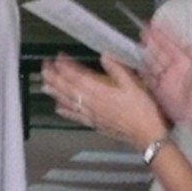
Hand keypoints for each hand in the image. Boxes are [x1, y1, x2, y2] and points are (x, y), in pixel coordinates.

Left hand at [41, 53, 167, 149]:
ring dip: (55, 92)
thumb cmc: (142, 109)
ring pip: (69, 101)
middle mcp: (92, 102)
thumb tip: (104, 55)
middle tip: (44, 67)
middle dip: (54, 77)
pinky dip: (65, 112)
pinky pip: (76, 116)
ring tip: (44, 84)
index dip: (65, 67)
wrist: (147, 135)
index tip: (57, 57)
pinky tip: (57, 108)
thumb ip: (117, 70)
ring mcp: (91, 114)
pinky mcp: (94, 123)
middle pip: (68, 88)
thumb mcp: (133, 85)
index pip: (77, 77)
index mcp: (100, 91)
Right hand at [142, 26, 191, 144]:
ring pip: (153, 62)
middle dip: (152, 41)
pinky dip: (142, 69)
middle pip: (160, 52)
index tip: (155, 25)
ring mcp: (166, 80)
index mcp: (186, 65)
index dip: (163, 36)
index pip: (172, 46)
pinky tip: (136, 62)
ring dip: (145, 52)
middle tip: (142, 29)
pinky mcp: (159, 90)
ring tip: (137, 42)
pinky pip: (148, 76)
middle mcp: (175, 70)